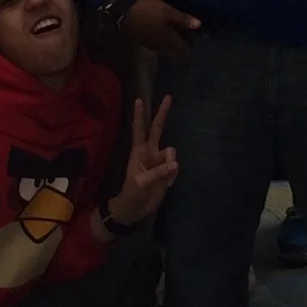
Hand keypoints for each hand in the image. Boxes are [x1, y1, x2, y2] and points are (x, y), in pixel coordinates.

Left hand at [110, 96, 178, 226]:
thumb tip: (174, 164)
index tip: (139, 100)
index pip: (139, 130)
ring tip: (164, 180)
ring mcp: (159, 161)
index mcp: (138, 152)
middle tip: (168, 96)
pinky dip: (173, 174)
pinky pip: (175, 166)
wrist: (135, 209)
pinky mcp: (167, 171)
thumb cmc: (131, 193)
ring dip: (171, 163)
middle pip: (157, 129)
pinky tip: (167, 184)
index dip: (139, 116)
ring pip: (171, 152)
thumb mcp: (140, 183)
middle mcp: (150, 152)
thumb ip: (157, 172)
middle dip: (162, 113)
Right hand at [122, 0, 202, 62]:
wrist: (123, 13)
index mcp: (168, 39)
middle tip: (186, 48)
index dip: (189, 48)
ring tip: (175, 45)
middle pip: (173, 53)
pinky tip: (161, 40)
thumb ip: (182, 19)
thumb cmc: (147, 11)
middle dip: (180, 52)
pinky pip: (155, 47)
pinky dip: (161, 45)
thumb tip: (199, 25)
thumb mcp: (167, 11)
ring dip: (171, 50)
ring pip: (164, 51)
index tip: (194, 46)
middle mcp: (160, 45)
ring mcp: (150, 44)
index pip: (182, 49)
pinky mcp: (141, 41)